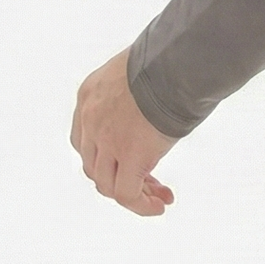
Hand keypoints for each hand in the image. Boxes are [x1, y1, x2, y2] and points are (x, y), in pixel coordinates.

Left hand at [71, 47, 179, 215]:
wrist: (180, 59)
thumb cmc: (173, 55)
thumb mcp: (140, 71)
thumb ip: (137, 93)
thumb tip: (156, 104)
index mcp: (89, 94)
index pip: (84, 139)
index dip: (105, 157)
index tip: (130, 160)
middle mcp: (90, 119)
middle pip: (93, 164)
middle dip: (119, 177)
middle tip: (149, 183)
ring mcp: (106, 139)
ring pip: (107, 183)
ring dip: (133, 193)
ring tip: (158, 199)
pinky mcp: (129, 156)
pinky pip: (127, 194)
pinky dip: (141, 205)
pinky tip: (158, 207)